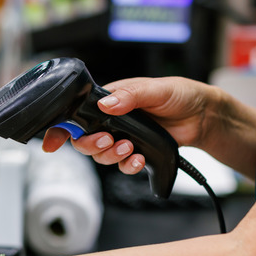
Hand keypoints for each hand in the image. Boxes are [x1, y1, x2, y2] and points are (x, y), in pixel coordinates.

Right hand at [42, 76, 224, 174]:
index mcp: (109, 101)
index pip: (76, 114)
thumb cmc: (180, 94)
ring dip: (111, 156)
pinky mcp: (136, 152)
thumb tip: (106, 104)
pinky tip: (139, 160)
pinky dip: (128, 166)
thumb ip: (130, 95)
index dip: (61, 129)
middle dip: (91, 145)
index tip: (51, 143)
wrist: (203, 116)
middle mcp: (112, 120)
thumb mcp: (155, 89)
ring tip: (129, 148)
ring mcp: (123, 137)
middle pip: (85, 140)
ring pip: (102, 155)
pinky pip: (122, 165)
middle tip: (108, 141)